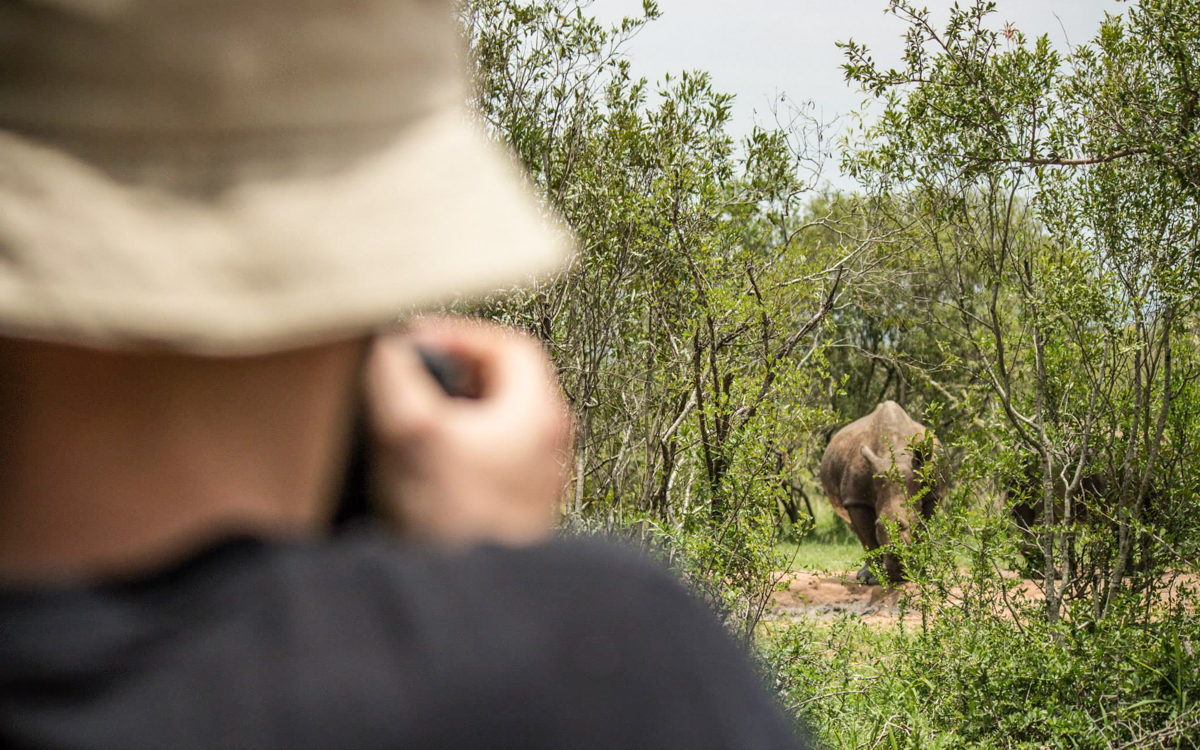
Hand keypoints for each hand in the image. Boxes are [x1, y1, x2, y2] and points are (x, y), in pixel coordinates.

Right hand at [364, 318, 571, 545]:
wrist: (476, 605)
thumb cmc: (457, 525)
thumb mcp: (412, 435)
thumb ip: (396, 379)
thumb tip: (385, 345)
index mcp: (538, 414)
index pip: (509, 345)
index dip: (460, 334)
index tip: (420, 341)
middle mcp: (549, 444)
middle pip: (507, 383)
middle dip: (457, 373)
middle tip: (417, 376)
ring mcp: (538, 481)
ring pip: (500, 424)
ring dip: (457, 413)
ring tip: (416, 421)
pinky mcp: (520, 512)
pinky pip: (493, 462)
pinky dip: (462, 451)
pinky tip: (427, 470)